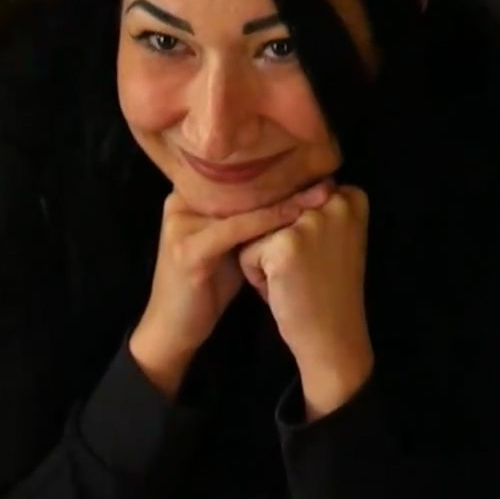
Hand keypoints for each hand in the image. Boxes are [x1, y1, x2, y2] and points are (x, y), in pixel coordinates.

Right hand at [130, 184, 331, 395]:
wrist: (173, 329)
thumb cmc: (207, 288)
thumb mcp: (230, 245)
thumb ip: (249, 220)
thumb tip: (294, 196)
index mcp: (188, 196)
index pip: (238, 177)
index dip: (279, 173)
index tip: (318, 168)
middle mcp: (180, 202)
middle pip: (240, 186)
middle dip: (286, 181)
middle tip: (327, 176)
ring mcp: (182, 224)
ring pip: (241, 204)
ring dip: (284, 199)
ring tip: (322, 194)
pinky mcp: (189, 250)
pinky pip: (236, 230)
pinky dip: (268, 224)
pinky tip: (296, 220)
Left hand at [239, 185, 373, 419]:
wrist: (332, 338)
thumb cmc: (326, 291)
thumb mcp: (330, 239)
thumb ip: (308, 208)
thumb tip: (261, 186)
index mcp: (351, 196)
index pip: (293, 196)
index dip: (294, 232)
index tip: (318, 259)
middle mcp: (336, 200)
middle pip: (273, 210)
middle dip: (276, 244)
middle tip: (306, 273)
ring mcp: (311, 221)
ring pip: (257, 229)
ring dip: (264, 258)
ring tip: (292, 281)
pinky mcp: (286, 244)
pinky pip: (246, 251)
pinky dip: (255, 275)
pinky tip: (282, 291)